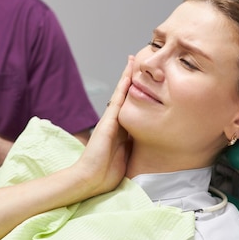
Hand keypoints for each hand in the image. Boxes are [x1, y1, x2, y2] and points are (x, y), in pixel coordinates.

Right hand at [75, 56, 133, 196]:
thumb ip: (132, 146)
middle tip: (135, 61)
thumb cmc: (106, 173)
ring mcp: (110, 120)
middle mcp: (114, 122)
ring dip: (127, 77)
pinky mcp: (108, 122)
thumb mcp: (125, 156)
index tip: (142, 81)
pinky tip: (129, 75)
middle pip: (125, 95)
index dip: (135, 93)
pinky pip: (118, 100)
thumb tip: (148, 141)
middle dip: (130, 79)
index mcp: (120, 131)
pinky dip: (123, 86)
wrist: (90, 178)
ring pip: (121, 93)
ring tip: (132, 61)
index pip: (130, 107)